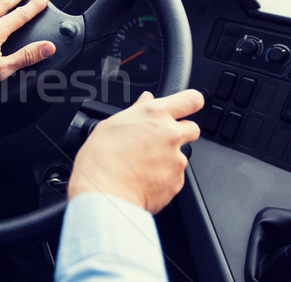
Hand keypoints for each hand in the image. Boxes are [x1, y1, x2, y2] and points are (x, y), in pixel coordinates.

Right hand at [68, 89, 203, 213]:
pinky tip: (144, 179)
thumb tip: (146, 100)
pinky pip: (175, 176)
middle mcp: (170, 134)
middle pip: (192, 128)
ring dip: (168, 158)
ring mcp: (176, 159)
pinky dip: (164, 177)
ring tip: (142, 165)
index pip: (191, 100)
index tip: (188, 106)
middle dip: (180, 133)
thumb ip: (136, 111)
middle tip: (158, 141)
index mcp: (154, 115)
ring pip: (181, 154)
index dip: (191, 103)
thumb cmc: (100, 159)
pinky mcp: (178, 181)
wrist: (104, 193)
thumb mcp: (111, 125)